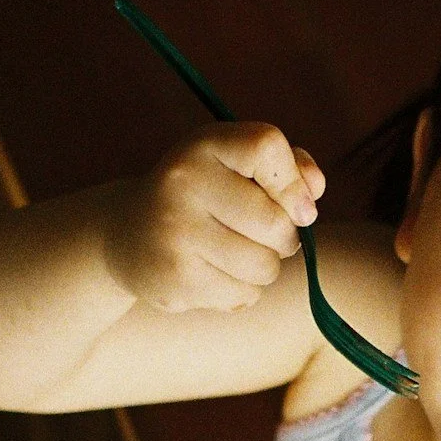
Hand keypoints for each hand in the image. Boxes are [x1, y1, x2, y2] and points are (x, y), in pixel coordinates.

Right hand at [112, 121, 325, 312]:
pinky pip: (244, 295)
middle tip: (264, 235)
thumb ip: (285, 167)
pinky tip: (215, 274)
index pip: (265, 146)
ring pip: (264, 266)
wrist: (126, 235)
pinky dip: (242, 290)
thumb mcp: (235, 166)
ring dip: (264, 267)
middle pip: (276, 222)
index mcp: (202, 145)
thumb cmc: (202, 195)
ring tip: (237, 254)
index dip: (294, 180)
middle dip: (285, 238)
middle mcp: (183, 182)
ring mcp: (176, 233)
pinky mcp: (176, 280)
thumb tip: (314, 191)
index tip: (299, 205)